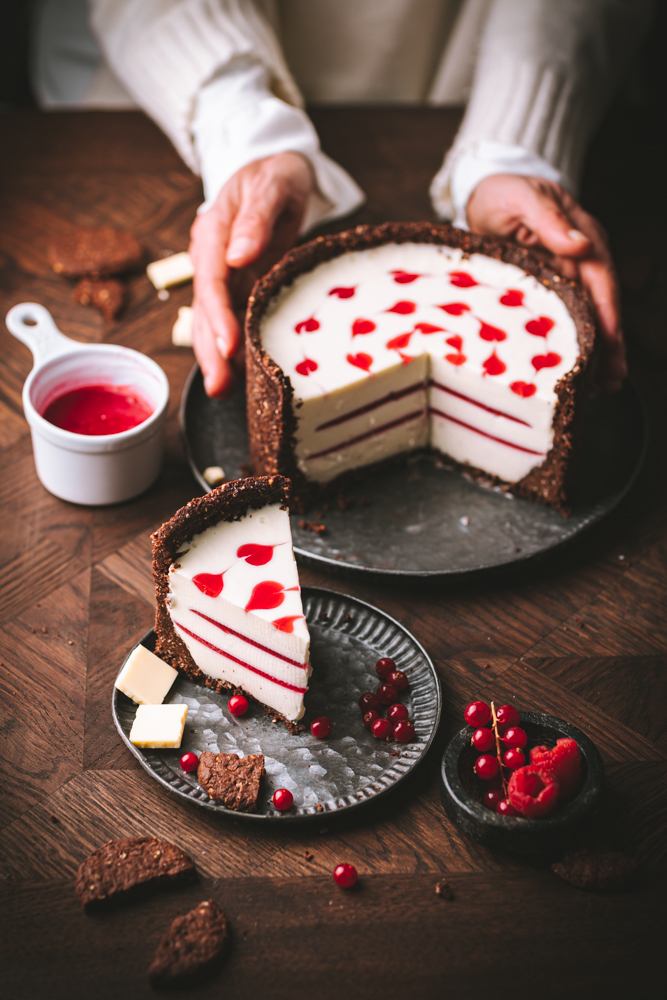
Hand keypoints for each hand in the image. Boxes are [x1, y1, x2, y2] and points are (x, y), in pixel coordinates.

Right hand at [189, 152, 313, 396]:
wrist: (275, 170)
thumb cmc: (274, 175)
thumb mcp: (271, 185)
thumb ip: (256, 218)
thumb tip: (239, 255)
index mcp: (213, 235)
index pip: (211, 282)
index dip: (219, 317)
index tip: (229, 347)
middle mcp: (213, 260)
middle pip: (206, 312)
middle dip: (211, 352)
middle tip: (219, 388)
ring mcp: (226, 277)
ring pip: (216, 322)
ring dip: (219, 358)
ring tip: (225, 393)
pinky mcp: (241, 287)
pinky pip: (236, 321)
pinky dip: (239, 348)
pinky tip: (246, 375)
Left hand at [466, 174, 624, 390]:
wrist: (487, 190)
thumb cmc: (506, 191)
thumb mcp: (524, 198)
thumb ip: (550, 220)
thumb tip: (580, 245)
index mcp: (584, 238)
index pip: (602, 280)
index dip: (608, 313)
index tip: (611, 342)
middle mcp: (582, 261)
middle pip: (602, 307)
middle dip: (610, 344)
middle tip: (611, 379)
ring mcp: (567, 277)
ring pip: (588, 318)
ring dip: (597, 352)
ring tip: (602, 387)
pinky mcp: (550, 289)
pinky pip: (565, 320)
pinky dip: (573, 345)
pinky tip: (576, 371)